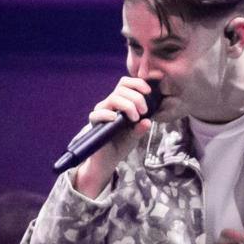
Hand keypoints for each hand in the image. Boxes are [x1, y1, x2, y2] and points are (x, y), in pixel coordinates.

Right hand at [73, 76, 156, 198]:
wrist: (109, 160)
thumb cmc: (122, 144)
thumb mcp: (136, 134)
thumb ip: (142, 126)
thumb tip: (148, 121)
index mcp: (120, 102)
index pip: (126, 83)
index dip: (137, 83)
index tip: (148, 91)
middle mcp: (109, 104)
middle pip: (121, 88)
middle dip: (136, 97)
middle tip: (144, 111)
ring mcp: (101, 112)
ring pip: (113, 98)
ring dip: (127, 105)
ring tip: (135, 118)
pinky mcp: (94, 122)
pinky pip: (97, 114)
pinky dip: (106, 114)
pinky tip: (115, 119)